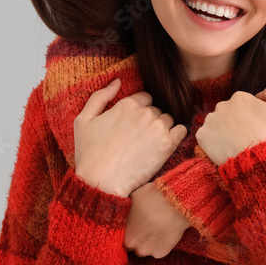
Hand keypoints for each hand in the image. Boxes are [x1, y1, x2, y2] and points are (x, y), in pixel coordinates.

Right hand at [74, 79, 187, 197]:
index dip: (138, 110)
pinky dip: (175, 136)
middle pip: (156, 109)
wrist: (101, 182)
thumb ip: (100, 96)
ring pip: (168, 120)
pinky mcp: (168, 145)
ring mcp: (158, 128)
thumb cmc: (89, 153)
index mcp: (127, 104)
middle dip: (149, 120)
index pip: (144, 98)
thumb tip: (117, 81)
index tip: (132, 125)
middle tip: (138, 138)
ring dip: (161, 128)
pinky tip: (164, 145)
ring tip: (148, 144)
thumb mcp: (84, 120)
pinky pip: (181, 131)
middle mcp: (145, 113)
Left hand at [124, 182, 190, 257]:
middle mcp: (131, 244)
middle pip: (131, 246)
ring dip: (147, 244)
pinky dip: (160, 245)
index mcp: (122, 230)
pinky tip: (165, 232)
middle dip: (136, 239)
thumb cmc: (152, 196)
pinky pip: (157, 251)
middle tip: (145, 228)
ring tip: (156, 230)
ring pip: (144, 250)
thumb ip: (125, 209)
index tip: (134, 227)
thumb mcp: (132, 197)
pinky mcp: (160, 253)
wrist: (174, 203)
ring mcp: (146, 250)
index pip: (119, 238)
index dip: (127, 232)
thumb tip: (121, 208)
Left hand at [196, 83, 265, 164]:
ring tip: (237, 144)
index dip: (252, 116)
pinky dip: (214, 143)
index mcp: (239, 97)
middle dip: (237, 122)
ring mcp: (210, 121)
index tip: (258, 128)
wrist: (261, 163)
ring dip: (225, 131)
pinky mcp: (202, 137)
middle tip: (248, 137)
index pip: (244, 104)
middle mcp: (221, 105)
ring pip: (217, 124)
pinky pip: (207, 137)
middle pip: (229, 113)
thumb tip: (261, 93)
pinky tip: (227, 149)